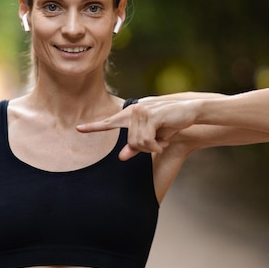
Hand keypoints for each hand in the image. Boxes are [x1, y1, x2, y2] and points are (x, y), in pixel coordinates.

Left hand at [76, 100, 197, 160]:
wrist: (190, 111)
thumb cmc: (170, 124)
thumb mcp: (153, 138)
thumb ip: (136, 146)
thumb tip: (121, 157)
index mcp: (130, 114)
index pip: (109, 122)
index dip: (93, 127)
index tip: (78, 129)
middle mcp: (133, 110)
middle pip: (131, 142)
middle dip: (145, 148)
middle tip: (157, 144)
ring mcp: (141, 111)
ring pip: (138, 142)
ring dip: (152, 147)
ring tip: (162, 140)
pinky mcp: (151, 115)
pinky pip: (147, 140)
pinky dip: (157, 145)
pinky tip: (165, 141)